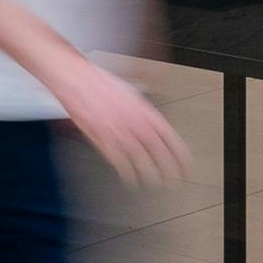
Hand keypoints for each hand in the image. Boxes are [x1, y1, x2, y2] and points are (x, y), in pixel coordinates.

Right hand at [50, 56, 189, 187]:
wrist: (76, 79)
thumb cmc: (100, 83)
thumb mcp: (130, 94)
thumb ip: (143, 113)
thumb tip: (154, 126)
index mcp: (144, 110)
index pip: (169, 137)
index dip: (180, 154)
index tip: (186, 165)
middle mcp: (134, 122)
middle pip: (158, 151)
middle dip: (169, 168)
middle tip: (175, 180)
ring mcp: (118, 131)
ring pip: (140, 159)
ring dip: (150, 174)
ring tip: (155, 183)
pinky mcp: (102, 138)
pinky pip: (119, 161)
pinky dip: (126, 172)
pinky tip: (130, 178)